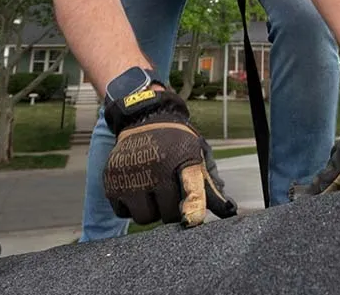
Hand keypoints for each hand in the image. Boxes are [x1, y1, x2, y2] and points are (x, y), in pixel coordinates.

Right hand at [102, 87, 237, 226]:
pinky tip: (136, 189)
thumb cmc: (175, 143)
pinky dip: (130, 206)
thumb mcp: (197, 156)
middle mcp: (156, 166)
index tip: (192, 221)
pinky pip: (123, 212)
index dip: (193, 208)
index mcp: (183, 159)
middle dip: (170, 210)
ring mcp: (131, 174)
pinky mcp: (111, 180)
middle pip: (167, 215)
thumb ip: (210, 185)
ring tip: (152, 192)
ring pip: (144, 218)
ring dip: (150, 211)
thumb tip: (229, 211)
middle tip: (169, 194)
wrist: (143, 118)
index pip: (191, 189)